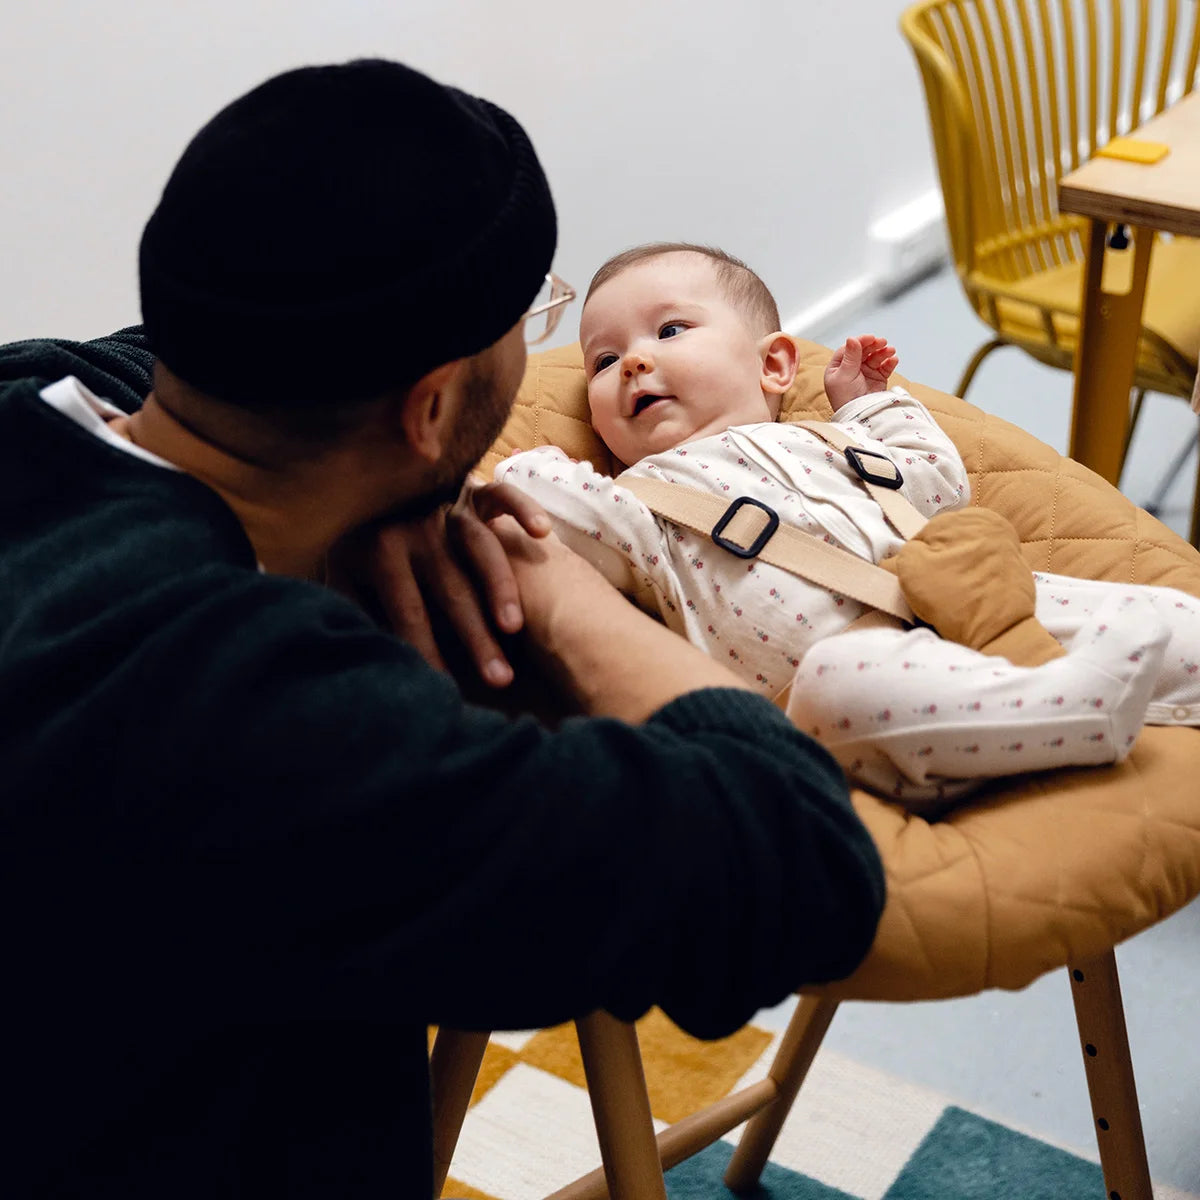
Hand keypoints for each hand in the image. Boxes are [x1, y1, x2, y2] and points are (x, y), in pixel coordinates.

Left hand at [350, 479, 551, 687]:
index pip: (409, 611)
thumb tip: (364, 650)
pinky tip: (543, 532)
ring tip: (515, 627)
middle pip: (451, 590)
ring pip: (481, 549)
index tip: (445, 688)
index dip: (426, 649)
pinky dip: (523, 507)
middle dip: (477, 638)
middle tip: (500, 680)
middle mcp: (418, 529)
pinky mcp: (473, 490)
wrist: (367, 473)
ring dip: (501, 587)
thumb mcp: (342, 570)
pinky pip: (502, 495)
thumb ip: (353, 605)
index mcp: (381, 551)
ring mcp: (448, 508)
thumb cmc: (359, 537)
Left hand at [823, 335, 898, 410]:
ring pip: (875, 358)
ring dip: (883, 352)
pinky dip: (889, 363)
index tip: (870, 338)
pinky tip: (893, 359)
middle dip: (873, 345)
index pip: (849, 349)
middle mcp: (851, 369)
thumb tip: (852, 338)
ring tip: (890, 350)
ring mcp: (865, 373)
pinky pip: (884, 368)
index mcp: (838, 367)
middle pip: (863, 351)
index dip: (859, 342)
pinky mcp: (877, 379)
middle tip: (882, 342)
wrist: (858, 417)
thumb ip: (850, 357)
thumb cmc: (845, 399)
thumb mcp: (844, 376)